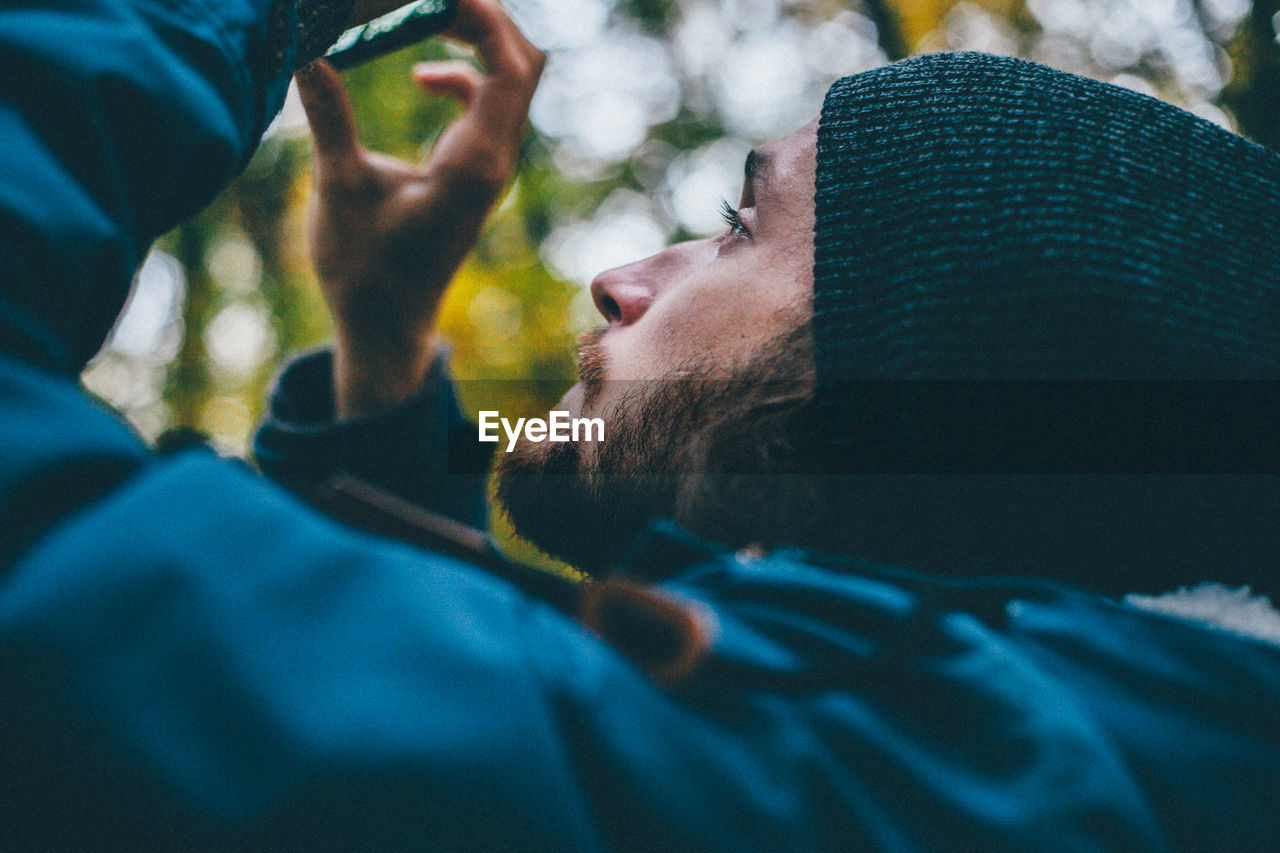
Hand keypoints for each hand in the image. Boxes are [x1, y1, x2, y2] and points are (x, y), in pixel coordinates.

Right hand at [295, 0, 543, 417]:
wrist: (387, 325)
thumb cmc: (365, 269)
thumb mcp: (339, 188)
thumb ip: (327, 115)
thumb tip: (303, 48)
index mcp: (474, 163)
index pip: (508, 69)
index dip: (481, 17)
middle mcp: (496, 161)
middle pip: (523, 64)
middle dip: (483, 18)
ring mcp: (492, 167)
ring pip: (512, 82)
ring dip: (477, 42)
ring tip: (422, 12)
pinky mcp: (478, 171)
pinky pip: (492, 104)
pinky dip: (466, 75)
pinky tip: (420, 78)